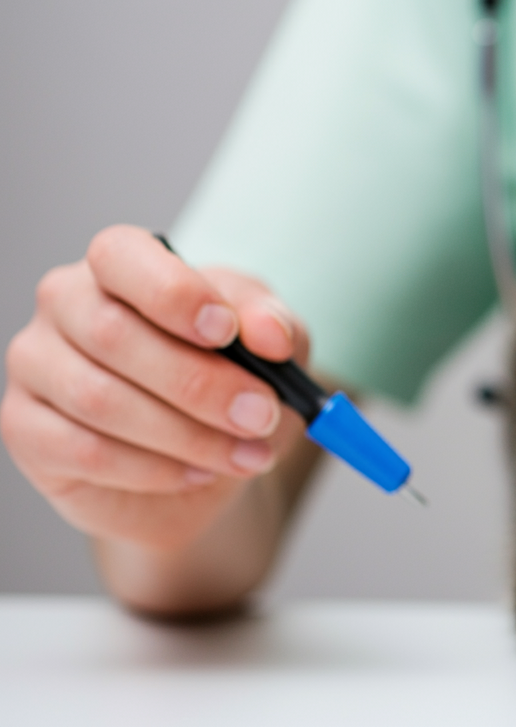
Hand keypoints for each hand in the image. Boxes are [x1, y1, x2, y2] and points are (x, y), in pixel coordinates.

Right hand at [2, 225, 310, 552]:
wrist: (207, 456)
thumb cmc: (232, 379)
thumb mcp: (272, 343)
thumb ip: (275, 326)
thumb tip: (270, 335)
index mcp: (121, 264)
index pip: (121, 256)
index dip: (173, 293)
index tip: (226, 331)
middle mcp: (66, 304)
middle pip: (113, 335)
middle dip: (200, 384)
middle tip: (262, 415)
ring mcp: (36, 365)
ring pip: (100, 400)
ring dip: (188, 435)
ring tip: (246, 454)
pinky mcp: (26, 428)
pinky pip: (86, 451)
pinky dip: (154, 469)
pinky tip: (197, 473)